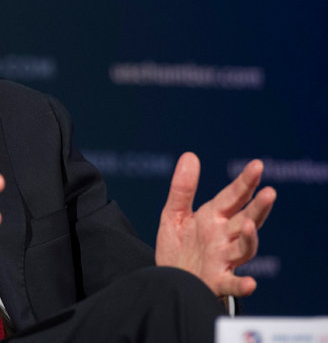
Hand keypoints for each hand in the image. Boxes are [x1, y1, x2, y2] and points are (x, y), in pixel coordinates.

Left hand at [155, 152, 275, 296]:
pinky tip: (251, 283)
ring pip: (243, 248)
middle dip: (258, 208)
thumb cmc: (178, 247)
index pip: (233, 197)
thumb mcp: (175, 214)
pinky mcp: (217, 281)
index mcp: (214, 217)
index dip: (245, 182)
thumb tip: (190, 155)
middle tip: (269, 193)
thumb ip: (183, 188)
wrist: (169, 281)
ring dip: (249, 239)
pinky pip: (232, 283)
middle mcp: (223, 237)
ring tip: (249, 225)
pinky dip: (242, 284)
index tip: (257, 165)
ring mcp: (223, 259)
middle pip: (246, 220)